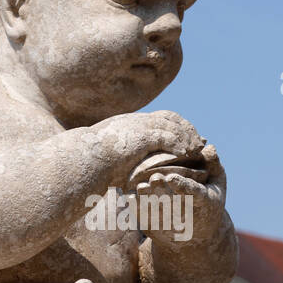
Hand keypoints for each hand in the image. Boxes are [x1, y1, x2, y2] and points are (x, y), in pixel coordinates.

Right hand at [92, 110, 206, 185]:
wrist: (82, 160)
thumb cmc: (90, 161)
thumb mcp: (108, 156)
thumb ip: (122, 155)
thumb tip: (122, 165)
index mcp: (131, 123)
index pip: (160, 118)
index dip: (177, 126)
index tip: (188, 137)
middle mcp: (136, 120)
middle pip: (170, 117)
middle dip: (187, 128)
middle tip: (200, 141)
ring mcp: (138, 126)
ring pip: (171, 125)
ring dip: (187, 136)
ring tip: (198, 148)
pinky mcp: (140, 136)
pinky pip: (165, 136)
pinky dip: (178, 143)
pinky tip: (187, 152)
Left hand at [135, 142, 226, 243]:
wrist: (198, 237)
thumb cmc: (208, 202)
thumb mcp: (217, 184)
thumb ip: (213, 165)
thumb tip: (209, 146)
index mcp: (205, 203)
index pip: (194, 193)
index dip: (183, 186)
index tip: (172, 177)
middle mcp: (188, 216)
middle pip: (174, 203)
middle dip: (164, 192)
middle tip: (155, 179)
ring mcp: (172, 225)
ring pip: (159, 213)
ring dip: (149, 201)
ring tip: (141, 187)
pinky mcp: (158, 230)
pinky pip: (147, 220)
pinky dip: (139, 211)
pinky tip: (131, 198)